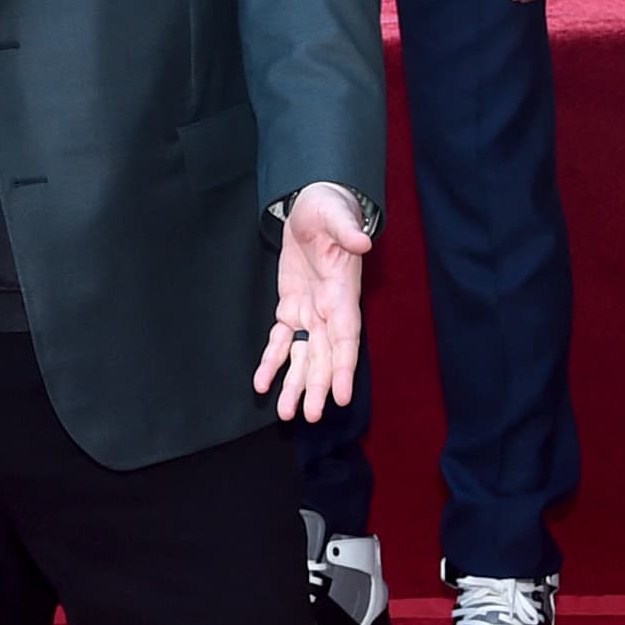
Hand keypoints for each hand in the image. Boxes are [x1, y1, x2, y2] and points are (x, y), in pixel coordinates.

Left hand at [255, 182, 372, 422]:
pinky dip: (271, 361)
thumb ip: (348, 230)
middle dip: (319, 387)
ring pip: (304, 357)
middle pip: (326, 357)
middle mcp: (329, 310)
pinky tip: (261, 383)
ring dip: (296, 384)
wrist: (312, 207)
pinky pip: (281, 341)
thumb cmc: (329, 210)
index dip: (344, 368)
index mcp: (343, 294)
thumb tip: (362, 241)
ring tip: (287, 413)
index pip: (346, 338)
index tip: (343, 396)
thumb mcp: (337, 214)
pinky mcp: (290, 308)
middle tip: (312, 416)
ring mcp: (310, 312)